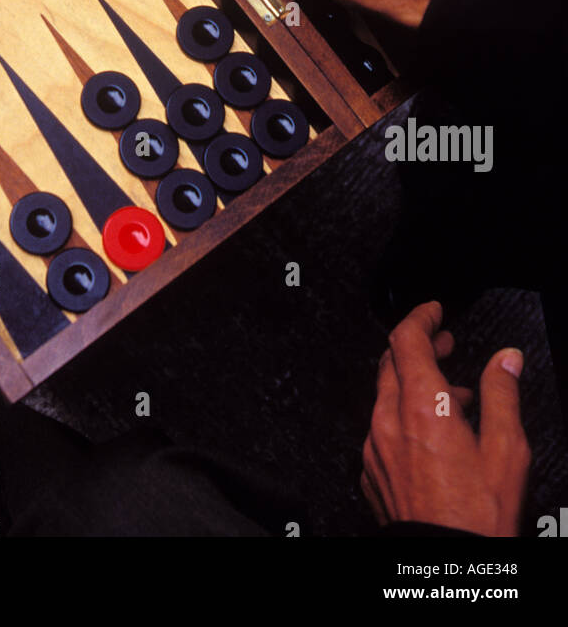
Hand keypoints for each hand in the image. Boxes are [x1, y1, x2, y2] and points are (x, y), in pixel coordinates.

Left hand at [362, 301, 530, 535]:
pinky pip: (381, 428)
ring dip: (412, 384)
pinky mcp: (371, 473)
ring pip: (385, 396)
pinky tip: (430, 435)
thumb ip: (503, 395)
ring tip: (449, 396)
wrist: (447, 568)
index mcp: (420, 408)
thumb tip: (507, 360)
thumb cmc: (476, 518)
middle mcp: (388, 423)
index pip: (405, 339)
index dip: (420, 316)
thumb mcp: (506, 451)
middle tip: (443, 344)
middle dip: (417, 346)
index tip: (433, 310)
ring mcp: (375, 449)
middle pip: (390, 363)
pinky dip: (403, 417)